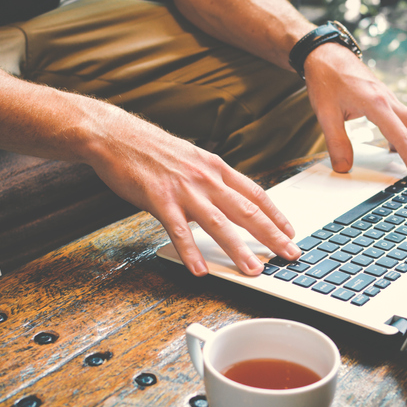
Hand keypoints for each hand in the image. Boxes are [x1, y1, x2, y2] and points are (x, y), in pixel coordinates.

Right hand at [86, 114, 300, 276]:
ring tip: (253, 271)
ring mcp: (184, 189)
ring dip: (238, 250)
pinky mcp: (160, 200)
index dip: (276, 214)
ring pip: (219, 224)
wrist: (116, 134)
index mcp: (216, 167)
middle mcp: (206, 178)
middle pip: (247, 210)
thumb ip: (210, 180)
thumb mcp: (191, 159)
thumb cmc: (152, 149)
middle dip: (272, 236)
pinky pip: (179, 231)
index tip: (291, 231)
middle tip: (290, 254)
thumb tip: (226, 201)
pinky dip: (191, 252)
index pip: (255, 193)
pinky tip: (199, 270)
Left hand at [303, 43, 406, 178]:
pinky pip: (405, 121)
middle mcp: (389, 100)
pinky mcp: (385, 100)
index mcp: (376, 103)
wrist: (325, 53)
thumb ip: (336, 142)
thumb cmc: (325, 78)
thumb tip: (343, 168)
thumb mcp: (324, 113)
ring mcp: (390, 99)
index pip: (400, 136)